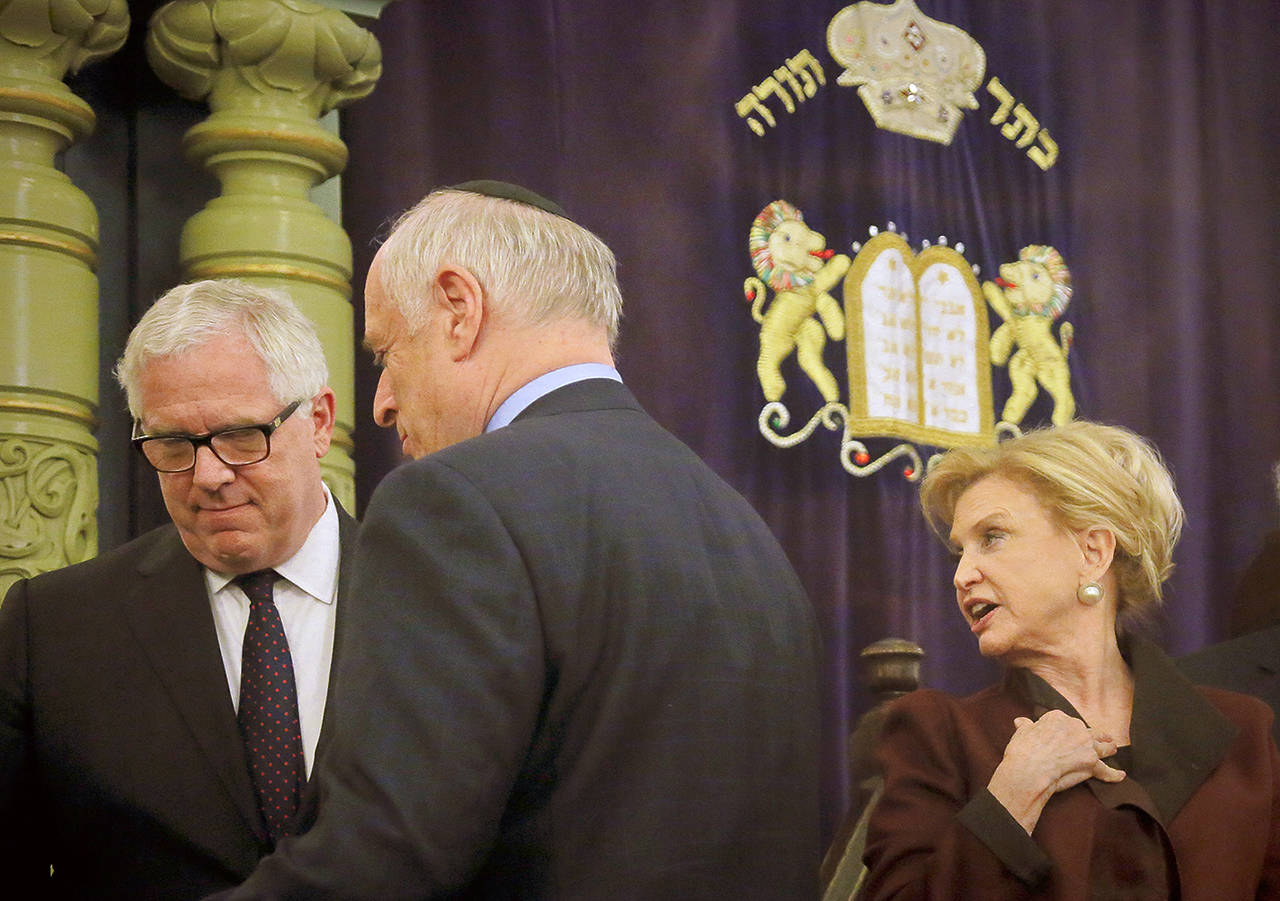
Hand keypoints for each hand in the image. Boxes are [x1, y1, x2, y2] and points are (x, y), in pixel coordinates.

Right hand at [987, 710, 1124, 833]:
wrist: (1030, 769)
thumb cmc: (1023, 751)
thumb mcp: (1021, 733)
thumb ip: (1025, 726)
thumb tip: (1021, 721)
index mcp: (1058, 718)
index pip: (1066, 722)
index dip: (1066, 730)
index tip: (1065, 735)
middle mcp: (1075, 727)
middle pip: (1087, 731)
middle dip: (1093, 736)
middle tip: (1099, 738)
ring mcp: (1086, 744)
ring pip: (1101, 745)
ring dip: (1108, 747)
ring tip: (1112, 748)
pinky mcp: (1092, 762)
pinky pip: (1106, 769)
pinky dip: (1113, 774)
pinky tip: (1120, 775)